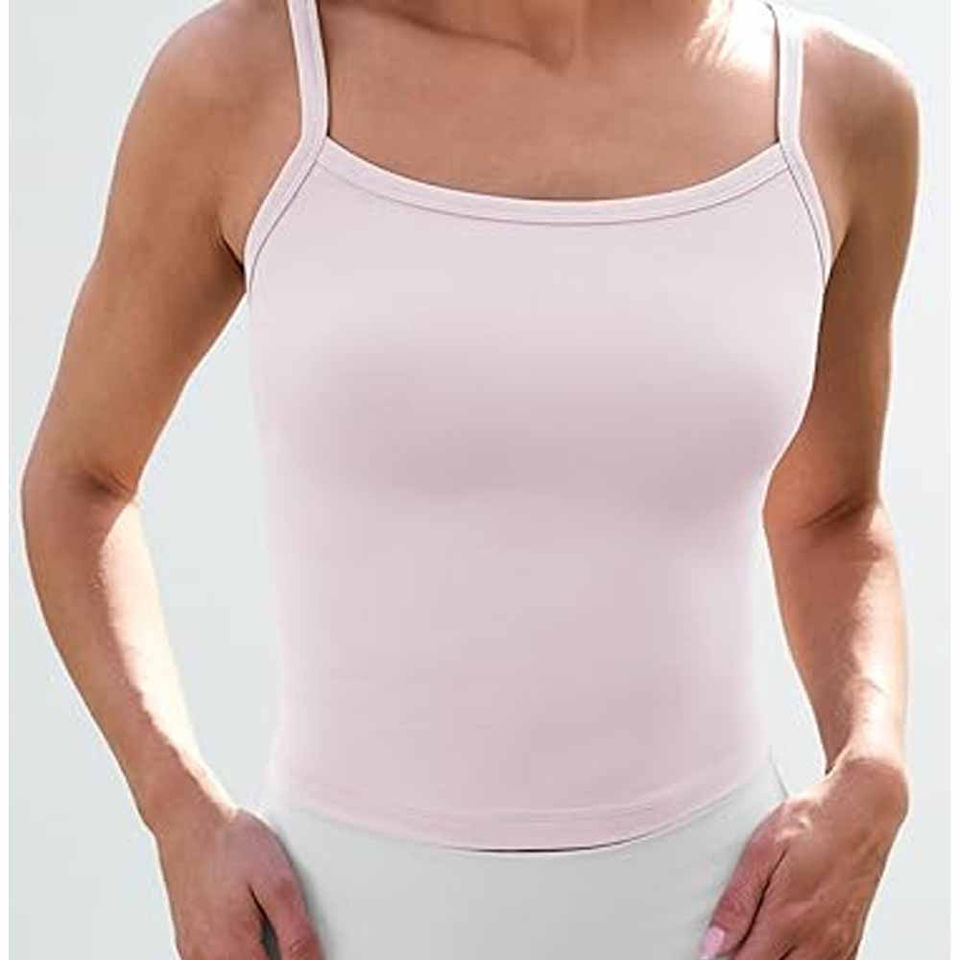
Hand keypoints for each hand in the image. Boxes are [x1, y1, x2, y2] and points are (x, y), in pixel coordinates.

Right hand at [150, 788, 322, 959]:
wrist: (189, 821)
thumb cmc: (232, 843)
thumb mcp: (278, 883)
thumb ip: (297, 934)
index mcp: (234, 950)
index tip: (306, 951)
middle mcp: (208, 959)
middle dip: (275, 957)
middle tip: (285, 931)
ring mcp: (193, 953)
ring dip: (254, 955)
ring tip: (268, 929)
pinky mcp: (188, 942)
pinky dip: (235, 954)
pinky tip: (248, 932)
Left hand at [698, 753, 908, 958]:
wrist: (863, 810)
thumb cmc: (812, 822)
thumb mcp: (762, 850)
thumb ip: (738, 901)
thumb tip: (712, 946)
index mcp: (790, 918)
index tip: (711, 953)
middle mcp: (819, 941)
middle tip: (733, 942)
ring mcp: (839, 945)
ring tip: (756, 939)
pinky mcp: (852, 941)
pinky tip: (787, 946)